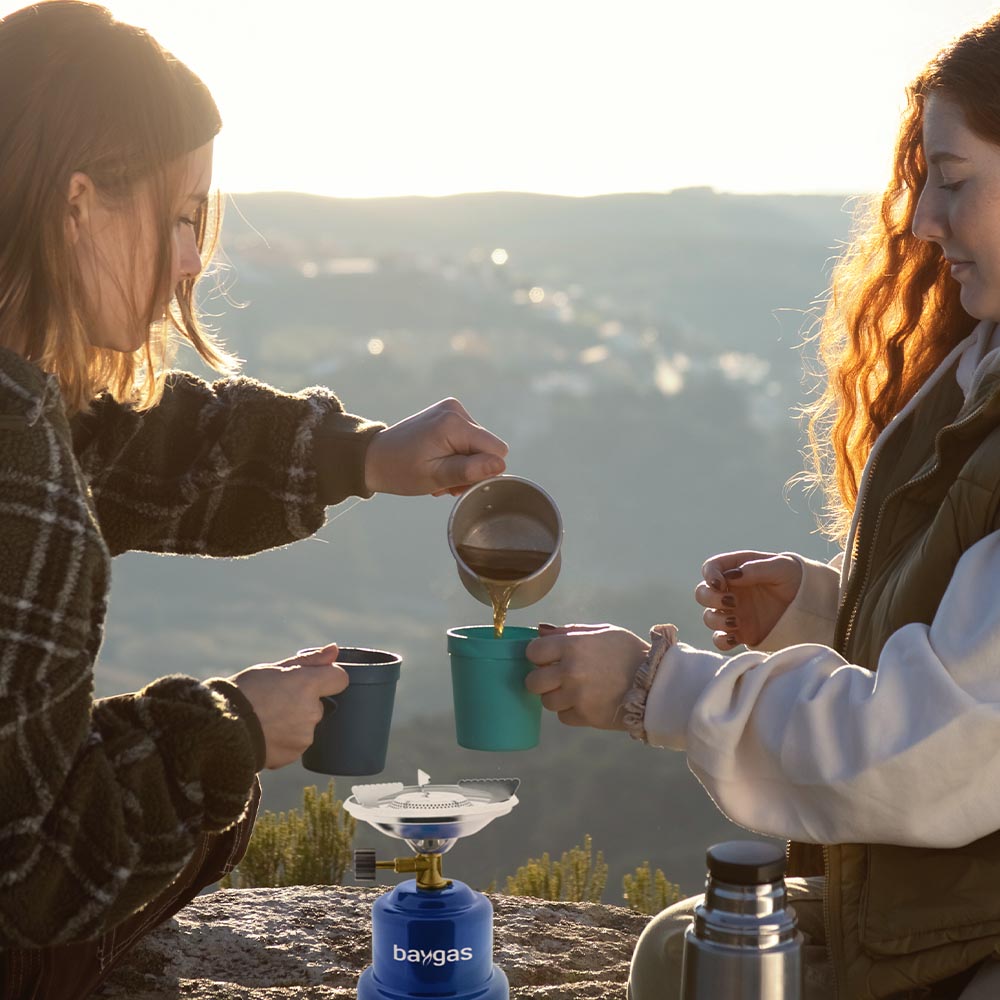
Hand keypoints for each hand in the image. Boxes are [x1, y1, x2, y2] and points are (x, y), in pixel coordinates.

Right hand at [230, 643, 347, 768]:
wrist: (221, 727)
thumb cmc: (245, 691)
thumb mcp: (274, 669)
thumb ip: (310, 661)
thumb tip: (334, 649)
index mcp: (308, 685)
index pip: (340, 679)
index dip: (327, 678)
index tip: (311, 680)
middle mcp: (312, 711)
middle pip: (320, 704)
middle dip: (304, 702)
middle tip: (276, 701)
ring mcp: (305, 735)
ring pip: (308, 725)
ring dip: (295, 722)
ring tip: (268, 718)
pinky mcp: (295, 754)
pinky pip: (297, 743)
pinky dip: (286, 739)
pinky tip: (266, 733)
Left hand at [363, 398, 507, 496]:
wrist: (374, 458)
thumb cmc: (401, 470)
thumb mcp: (436, 477)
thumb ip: (469, 471)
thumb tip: (500, 466)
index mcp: (454, 423)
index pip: (496, 450)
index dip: (483, 470)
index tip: (458, 481)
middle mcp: (456, 410)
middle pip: (488, 448)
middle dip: (471, 469)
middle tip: (444, 480)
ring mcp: (452, 409)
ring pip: (479, 446)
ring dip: (462, 464)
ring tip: (438, 472)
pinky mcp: (448, 414)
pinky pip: (468, 439)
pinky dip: (456, 455)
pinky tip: (438, 461)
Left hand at [524, 623, 649, 729]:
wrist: (657, 683)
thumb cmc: (630, 652)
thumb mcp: (603, 632)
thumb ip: (570, 631)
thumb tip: (541, 631)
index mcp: (573, 645)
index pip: (533, 652)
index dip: (538, 655)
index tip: (547, 657)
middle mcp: (571, 671)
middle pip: (533, 681)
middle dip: (541, 679)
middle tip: (556, 677)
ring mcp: (577, 696)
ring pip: (546, 702)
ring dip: (557, 697)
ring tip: (576, 690)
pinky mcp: (585, 717)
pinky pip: (563, 717)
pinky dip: (571, 711)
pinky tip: (587, 701)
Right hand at [695, 551, 801, 650]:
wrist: (813, 604)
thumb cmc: (796, 577)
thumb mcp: (781, 566)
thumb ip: (756, 568)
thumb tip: (732, 576)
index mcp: (737, 570)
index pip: (711, 568)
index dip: (710, 575)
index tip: (721, 583)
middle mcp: (731, 591)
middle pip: (702, 593)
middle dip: (710, 598)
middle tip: (732, 601)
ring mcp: (734, 613)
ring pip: (709, 617)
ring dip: (716, 619)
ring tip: (736, 621)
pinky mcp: (741, 634)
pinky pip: (720, 640)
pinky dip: (721, 640)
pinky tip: (734, 637)